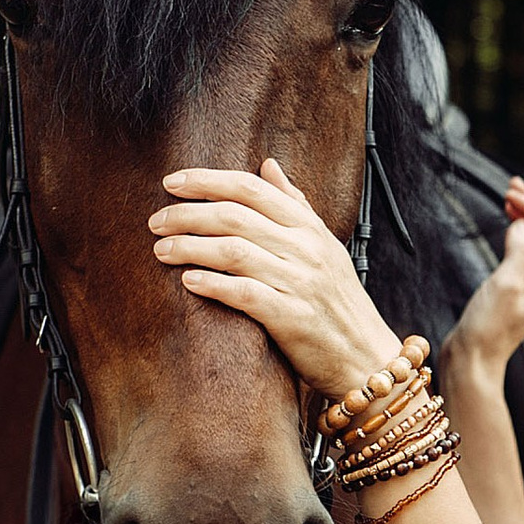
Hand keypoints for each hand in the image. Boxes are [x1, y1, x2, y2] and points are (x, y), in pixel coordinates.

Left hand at [149, 160, 402, 397]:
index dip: (208, 180)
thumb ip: (295, 205)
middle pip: (235, 216)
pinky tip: (187, 280)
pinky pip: (245, 293)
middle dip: (188, 214)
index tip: (173, 182)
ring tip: (161, 249)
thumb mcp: (324, 246)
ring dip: (190, 246)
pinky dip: (213, 284)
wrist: (367, 358)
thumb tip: (268, 165)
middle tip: (156, 220)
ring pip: (234, 251)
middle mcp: (306, 249)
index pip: (252, 188)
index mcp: (310, 228)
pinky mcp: (292, 318)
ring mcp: (300, 283)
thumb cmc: (339, 303)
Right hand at [443, 179, 523, 389]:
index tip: (509, 194)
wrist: (472, 359)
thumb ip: (519, 251)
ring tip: (509, 196)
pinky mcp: (513, 289)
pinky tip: (508, 223)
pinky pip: (522, 252)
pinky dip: (516, 232)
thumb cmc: (488, 327)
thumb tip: (522, 224)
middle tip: (512, 185)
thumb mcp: (505, 284)